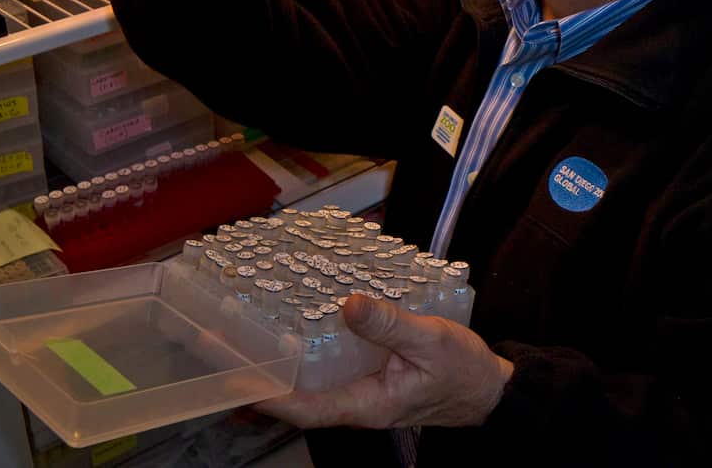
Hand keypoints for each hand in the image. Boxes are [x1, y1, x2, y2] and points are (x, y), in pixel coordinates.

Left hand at [254, 295, 513, 428]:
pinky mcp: (367, 373)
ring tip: (244, 327)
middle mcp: (356, 400)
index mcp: (367, 403)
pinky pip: (328, 365)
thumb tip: (348, 304)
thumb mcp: (431, 341)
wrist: (491, 387)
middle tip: (220, 339)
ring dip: (278, 358)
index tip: (232, 375)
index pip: (304, 407)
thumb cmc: (464, 370)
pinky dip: (306, 346)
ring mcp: (360, 388)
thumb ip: (391, 325)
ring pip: (309, 379)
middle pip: (296, 393)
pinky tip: (293, 320)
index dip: (266, 393)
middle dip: (259, 371)